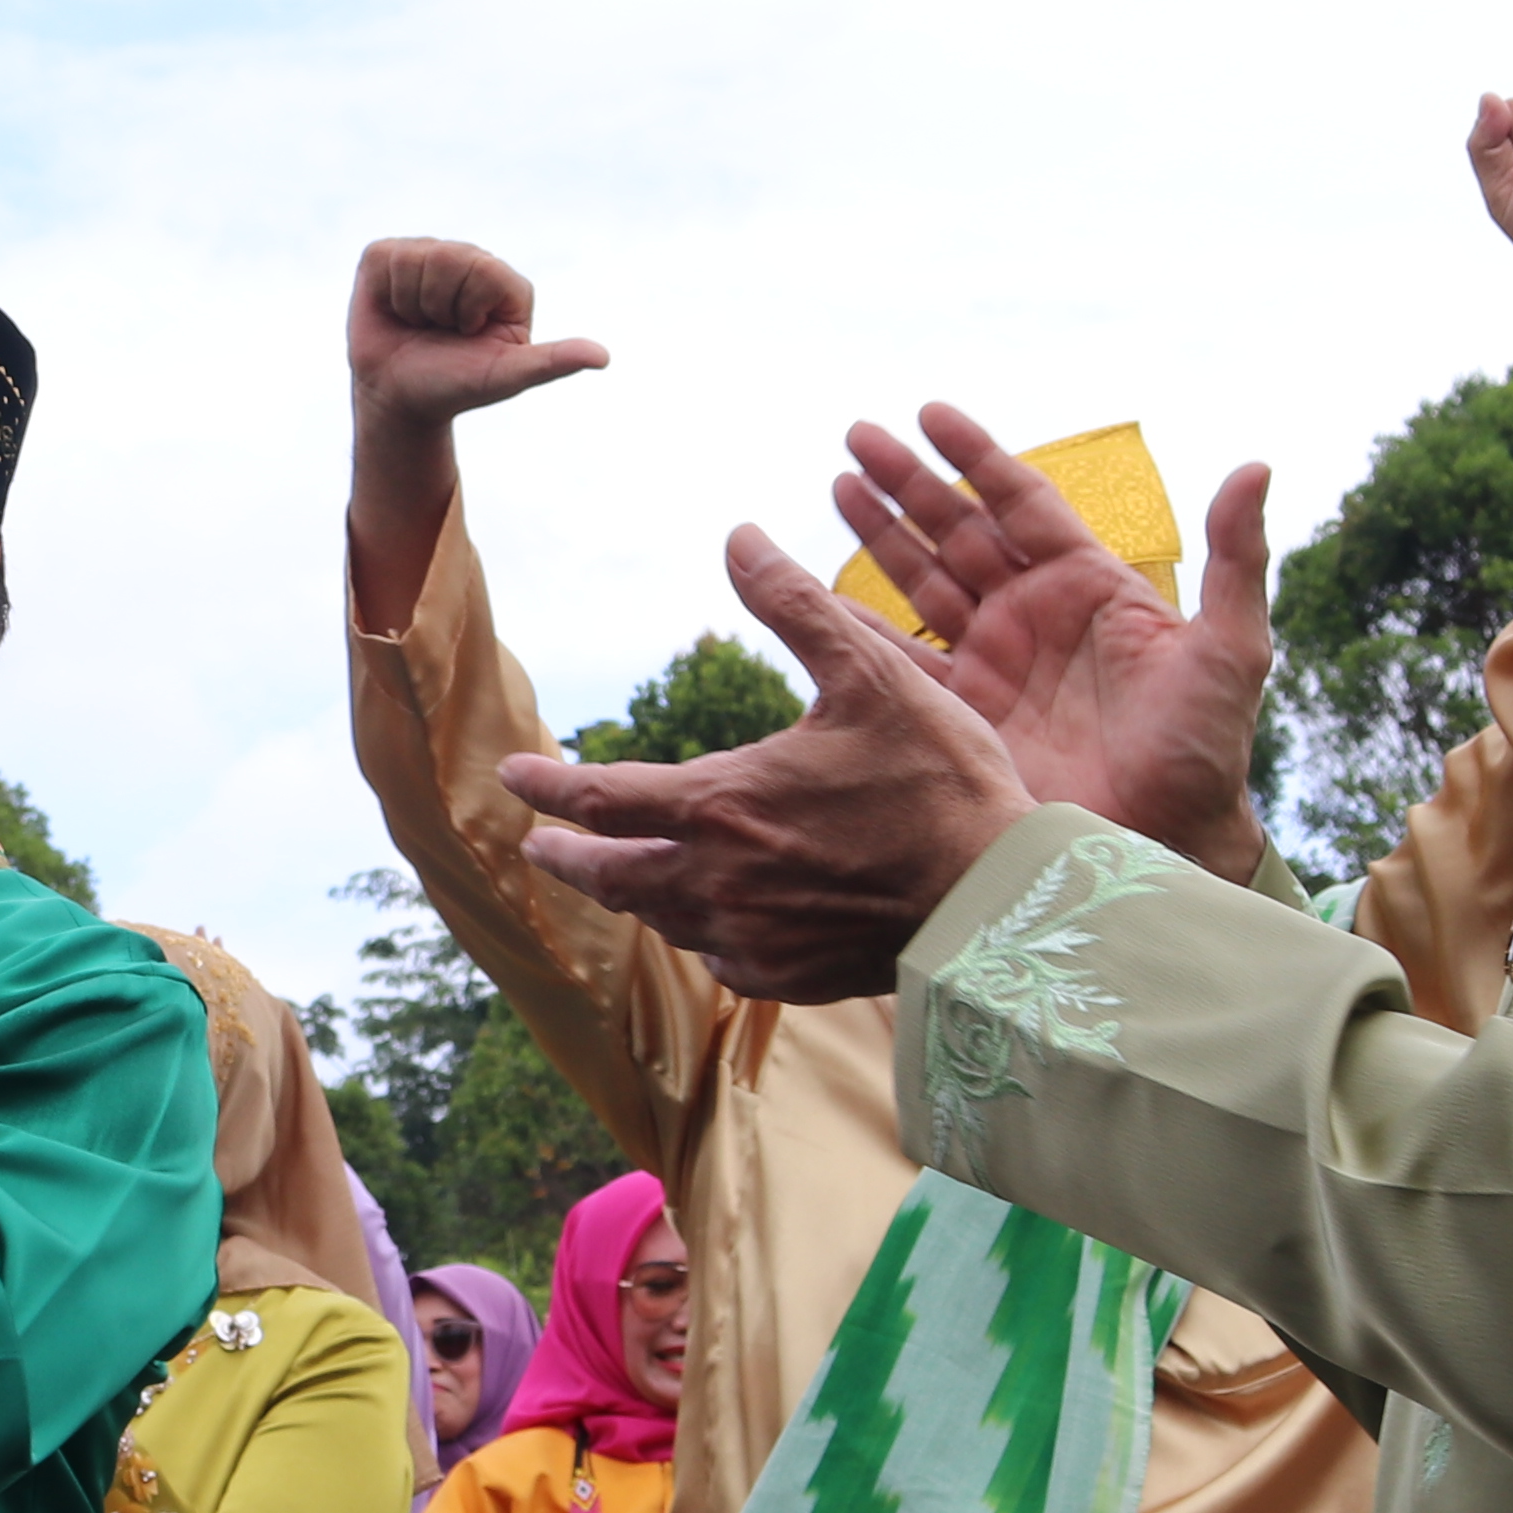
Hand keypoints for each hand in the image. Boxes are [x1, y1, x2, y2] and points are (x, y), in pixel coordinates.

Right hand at [347, 238, 609, 631]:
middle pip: (447, 257)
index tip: (468, 334)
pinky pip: (385, 256)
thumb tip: (602, 357)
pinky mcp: (388, 256)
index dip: (466, 309)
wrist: (397, 398)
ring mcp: (427, 253)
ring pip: (414, 259)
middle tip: (440, 330)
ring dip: (410, 303)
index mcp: (505, 284)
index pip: (481, 269)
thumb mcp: (505, 377)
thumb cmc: (454, 386)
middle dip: (437, 306)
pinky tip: (395, 308)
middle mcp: (470, 261)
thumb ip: (551, 362)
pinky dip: (384, 292)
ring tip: (418, 322)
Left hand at [498, 528, 1034, 1002]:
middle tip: (535, 848)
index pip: (602, 797)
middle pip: (611, 875)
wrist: (1000, 901)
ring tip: (617, 877)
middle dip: (565, 858)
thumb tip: (738, 536)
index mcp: (721, 803)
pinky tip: (711, 925)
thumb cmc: (941, 780)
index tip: (512, 775)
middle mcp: (718, 879)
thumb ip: (797, 605)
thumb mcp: (872, 673)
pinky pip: (722, 958)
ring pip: (663, 918)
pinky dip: (702, 934)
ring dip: (630, 895)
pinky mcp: (790, 976)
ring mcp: (751, 936)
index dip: (549, 786)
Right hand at [829, 402, 1275, 881]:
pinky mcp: (964, 717)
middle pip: (959, 530)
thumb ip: (1236, 558)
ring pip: (923, 582)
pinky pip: (901, 662)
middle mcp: (1033, 615)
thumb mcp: (1234, 648)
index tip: (930, 413)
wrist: (1169, 841)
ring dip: (880, 535)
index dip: (977, 456)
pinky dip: (861, 629)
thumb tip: (1256, 467)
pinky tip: (822, 596)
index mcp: (1089, 586)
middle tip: (858, 438)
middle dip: (909, 483)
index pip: (1022, 502)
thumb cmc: (1210, 748)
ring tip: (839, 486)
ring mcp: (994, 664)